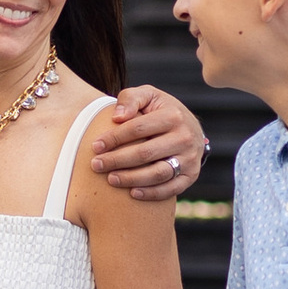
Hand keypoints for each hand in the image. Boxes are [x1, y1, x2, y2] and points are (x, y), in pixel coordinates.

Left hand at [92, 82, 205, 202]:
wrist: (190, 128)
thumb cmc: (161, 111)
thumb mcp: (148, 95)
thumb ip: (131, 99)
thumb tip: (117, 117)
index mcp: (173, 116)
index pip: (138, 129)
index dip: (114, 138)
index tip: (95, 146)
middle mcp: (184, 137)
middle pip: (146, 153)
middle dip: (117, 160)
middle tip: (96, 165)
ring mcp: (190, 158)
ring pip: (158, 173)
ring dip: (131, 179)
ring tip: (111, 179)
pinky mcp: (192, 175)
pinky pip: (171, 189)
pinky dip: (151, 193)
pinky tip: (132, 193)